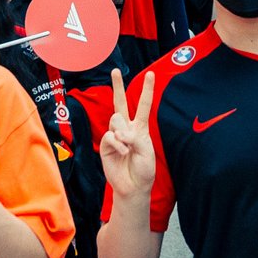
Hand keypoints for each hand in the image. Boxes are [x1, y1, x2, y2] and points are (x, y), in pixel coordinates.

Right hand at [98, 70, 158, 201]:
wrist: (133, 186)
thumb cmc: (143, 169)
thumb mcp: (147, 151)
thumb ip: (135, 137)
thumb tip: (119, 132)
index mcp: (140, 127)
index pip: (144, 105)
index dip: (147, 89)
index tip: (151, 74)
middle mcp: (126, 128)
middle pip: (121, 102)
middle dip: (117, 86)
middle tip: (115, 71)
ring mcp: (114, 135)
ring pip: (116, 119)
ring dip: (123, 133)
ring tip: (128, 148)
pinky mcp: (105, 144)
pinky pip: (109, 135)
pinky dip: (117, 143)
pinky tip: (122, 152)